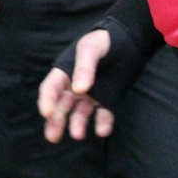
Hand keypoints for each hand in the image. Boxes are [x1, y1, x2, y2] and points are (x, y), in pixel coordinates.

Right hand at [38, 26, 115, 142]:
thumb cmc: (104, 40)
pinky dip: (102, 123)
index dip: (47, 101)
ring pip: (79, 114)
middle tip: (52, 137)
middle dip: (56, 121)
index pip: (50, 89)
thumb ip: (84, 67)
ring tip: (78, 135)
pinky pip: (103, 115)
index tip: (47, 114)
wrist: (130, 40)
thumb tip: (78, 90)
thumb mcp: (91, 48)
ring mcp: (91, 95)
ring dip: (77, 124)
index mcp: (66, 72)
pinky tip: (102, 130)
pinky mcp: (108, 100)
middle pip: (61, 106)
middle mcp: (75, 86)